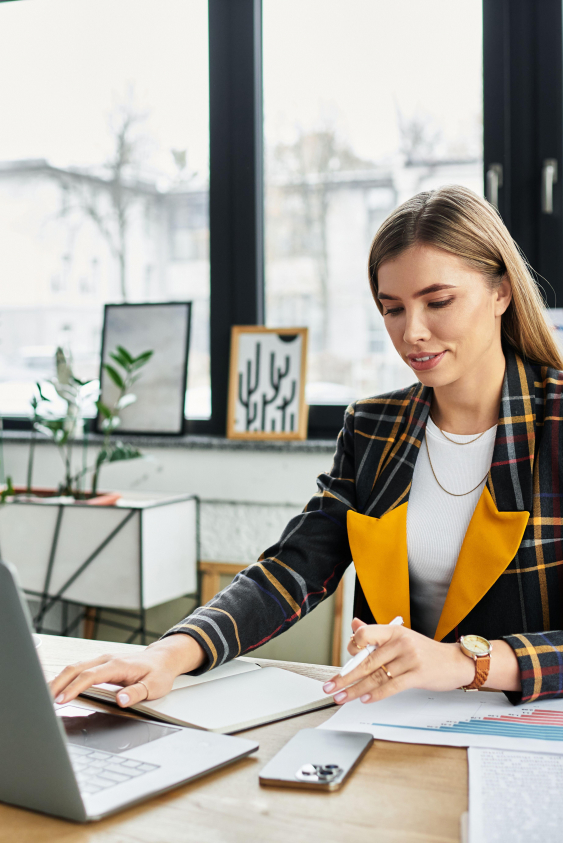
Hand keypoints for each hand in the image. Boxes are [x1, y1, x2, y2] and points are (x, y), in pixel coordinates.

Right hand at [49, 634, 205, 707]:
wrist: (164, 659)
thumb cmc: (159, 673)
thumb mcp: (154, 687)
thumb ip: (137, 693)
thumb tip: (121, 700)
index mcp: (118, 665)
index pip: (90, 677)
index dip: (74, 688)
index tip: (62, 700)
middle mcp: (107, 660)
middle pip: (75, 668)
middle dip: (58, 683)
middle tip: (44, 700)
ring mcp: (102, 660)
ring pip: (74, 667)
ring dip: (59, 680)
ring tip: (45, 696)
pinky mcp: (101, 664)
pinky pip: (79, 669)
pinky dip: (65, 678)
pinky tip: (58, 689)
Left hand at [322, 618, 475, 704]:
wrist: (454, 662)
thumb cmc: (425, 651)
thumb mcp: (401, 637)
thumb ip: (377, 633)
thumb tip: (354, 625)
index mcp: (393, 631)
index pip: (365, 634)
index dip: (352, 647)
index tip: (343, 660)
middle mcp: (400, 642)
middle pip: (366, 661)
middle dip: (345, 676)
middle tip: (331, 686)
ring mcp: (410, 659)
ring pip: (376, 676)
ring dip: (356, 690)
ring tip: (343, 697)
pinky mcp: (418, 675)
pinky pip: (392, 686)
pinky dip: (377, 694)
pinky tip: (365, 699)